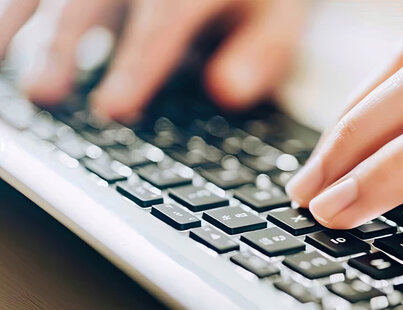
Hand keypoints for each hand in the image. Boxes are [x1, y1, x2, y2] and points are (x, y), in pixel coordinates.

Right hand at [0, 0, 303, 120]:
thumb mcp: (278, 20)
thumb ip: (260, 54)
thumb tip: (228, 92)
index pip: (163, 22)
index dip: (137, 64)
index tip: (113, 107)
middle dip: (64, 46)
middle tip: (43, 94)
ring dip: (19, 25)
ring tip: (2, 70)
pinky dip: (18, 12)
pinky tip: (0, 44)